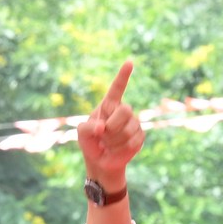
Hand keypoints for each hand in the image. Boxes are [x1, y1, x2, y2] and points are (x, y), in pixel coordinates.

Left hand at [77, 62, 142, 190]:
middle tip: (103, 134)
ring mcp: (134, 123)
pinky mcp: (140, 137)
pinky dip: (120, 149)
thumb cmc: (90, 143)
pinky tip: (116, 149)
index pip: (117, 88)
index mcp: (108, 105)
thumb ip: (88, 128)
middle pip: (126, 110)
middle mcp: (123, 111)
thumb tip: (102, 128)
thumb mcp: (82, 134)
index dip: (123, 76)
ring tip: (108, 144)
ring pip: (128, 130)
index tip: (129, 62)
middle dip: (112, 126)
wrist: (100, 161)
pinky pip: (132, 142)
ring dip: (113, 141)